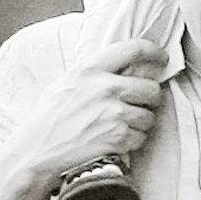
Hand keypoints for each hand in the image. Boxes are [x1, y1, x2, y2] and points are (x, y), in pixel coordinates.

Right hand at [1, 37, 170, 199]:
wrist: (38, 150)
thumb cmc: (50, 117)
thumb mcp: (67, 83)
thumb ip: (94, 73)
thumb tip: (124, 68)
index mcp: (91, 69)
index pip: (133, 49)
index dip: (154, 52)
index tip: (162, 58)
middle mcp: (105, 88)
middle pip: (151, 88)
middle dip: (150, 99)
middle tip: (140, 105)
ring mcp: (114, 113)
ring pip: (149, 116)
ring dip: (140, 124)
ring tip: (119, 127)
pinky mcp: (118, 137)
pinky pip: (141, 138)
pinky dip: (132, 142)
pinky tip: (114, 141)